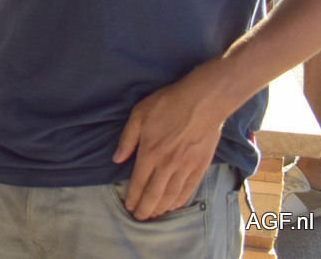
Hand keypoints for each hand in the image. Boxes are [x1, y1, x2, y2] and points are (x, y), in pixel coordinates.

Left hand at [112, 72, 225, 219]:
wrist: (202, 102)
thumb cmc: (168, 104)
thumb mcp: (139, 115)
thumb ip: (128, 139)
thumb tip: (117, 159)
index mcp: (150, 152)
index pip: (139, 182)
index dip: (133, 197)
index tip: (128, 206)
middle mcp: (167, 165)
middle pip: (154, 194)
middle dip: (145, 209)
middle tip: (139, 218)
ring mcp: (185, 167)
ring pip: (171, 196)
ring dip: (161, 208)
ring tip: (153, 215)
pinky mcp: (200, 166)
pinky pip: (188, 190)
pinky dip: (179, 201)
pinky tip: (173, 206)